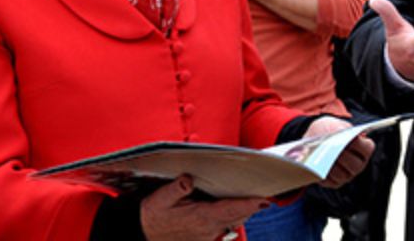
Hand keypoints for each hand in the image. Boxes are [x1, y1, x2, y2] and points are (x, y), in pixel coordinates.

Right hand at [141, 175, 267, 240]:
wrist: (144, 235)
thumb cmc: (153, 216)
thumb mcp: (159, 200)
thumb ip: (176, 189)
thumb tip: (188, 178)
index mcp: (200, 217)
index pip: (230, 209)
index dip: (249, 204)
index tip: (265, 199)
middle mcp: (209, 228)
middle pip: (239, 216)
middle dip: (254, 206)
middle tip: (269, 193)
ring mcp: (209, 234)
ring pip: (235, 221)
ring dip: (246, 210)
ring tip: (260, 197)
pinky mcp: (207, 236)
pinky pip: (227, 224)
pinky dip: (236, 215)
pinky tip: (241, 205)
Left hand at [304, 117, 374, 188]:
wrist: (312, 141)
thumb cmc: (327, 132)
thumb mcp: (332, 124)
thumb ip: (337, 127)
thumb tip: (338, 131)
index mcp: (363, 148)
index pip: (367, 148)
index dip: (359, 144)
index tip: (348, 139)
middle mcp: (358, 164)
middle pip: (355, 165)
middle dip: (344, 157)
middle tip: (333, 149)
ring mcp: (347, 175)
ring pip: (342, 175)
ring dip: (331, 166)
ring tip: (322, 157)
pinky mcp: (334, 183)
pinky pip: (330, 182)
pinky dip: (322, 174)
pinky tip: (316, 166)